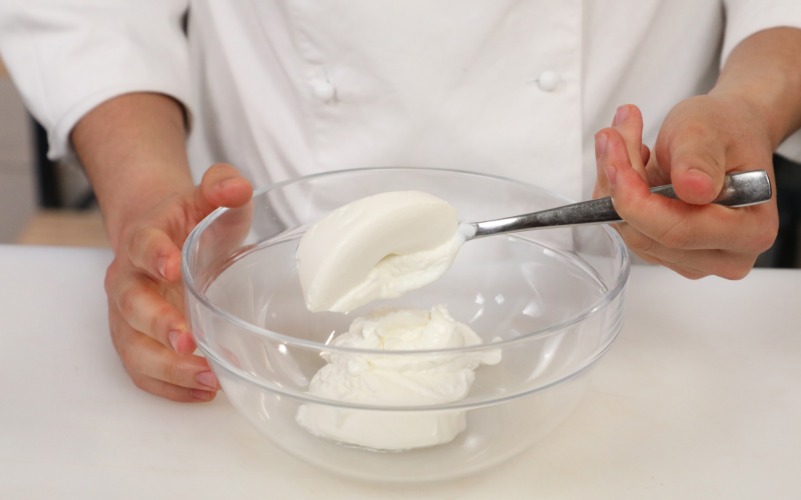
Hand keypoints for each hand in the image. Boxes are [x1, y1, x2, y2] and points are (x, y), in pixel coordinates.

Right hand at [104, 163, 252, 400]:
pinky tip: (202, 393)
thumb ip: (222, 187)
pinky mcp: (135, 340)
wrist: (156, 233)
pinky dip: (168, 386)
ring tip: (207, 381)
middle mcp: (128, 279)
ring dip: (166, 367)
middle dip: (157, 324)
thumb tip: (237, 187)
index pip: (142, 246)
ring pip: (132, 347)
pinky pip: (142, 370)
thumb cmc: (186, 220)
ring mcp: (127, 315)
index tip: (172, 266)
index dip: (155, 256)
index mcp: (144, 239)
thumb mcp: (206, 197)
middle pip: (131, 306)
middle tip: (188, 340)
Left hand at [593, 102, 777, 278]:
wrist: (726, 134)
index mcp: (750, 230)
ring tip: (620, 140)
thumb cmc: (726, 130)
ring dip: (614, 185)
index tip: (615, 163)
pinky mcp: (666, 252)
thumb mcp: (710, 130)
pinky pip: (626, 228)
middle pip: (647, 235)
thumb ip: (699, 159)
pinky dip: (618, 193)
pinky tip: (627, 163)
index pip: (678, 231)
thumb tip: (694, 189)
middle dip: (620, 184)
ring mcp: (693, 260)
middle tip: (612, 137)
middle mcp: (725, 257)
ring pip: (629, 231)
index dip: (637, 202)